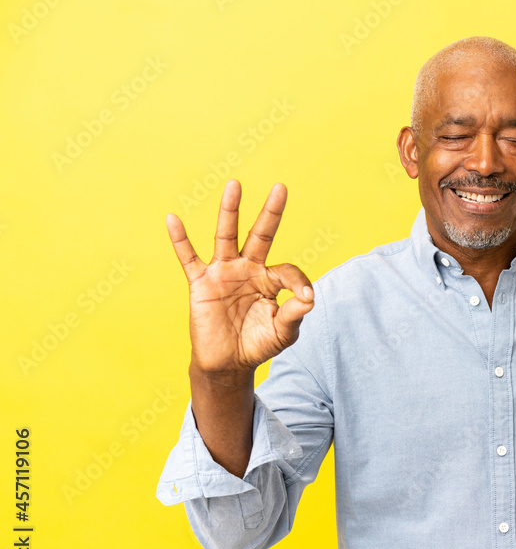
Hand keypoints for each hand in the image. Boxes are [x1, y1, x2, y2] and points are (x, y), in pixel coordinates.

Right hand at [166, 180, 313, 376]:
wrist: (228, 364)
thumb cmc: (258, 345)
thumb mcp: (283, 332)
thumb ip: (294, 313)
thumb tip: (310, 297)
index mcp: (270, 280)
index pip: (287, 270)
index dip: (298, 282)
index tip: (306, 297)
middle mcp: (248, 270)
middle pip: (260, 235)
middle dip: (270, 212)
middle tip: (281, 188)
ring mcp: (223, 273)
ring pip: (226, 236)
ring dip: (230, 211)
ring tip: (235, 185)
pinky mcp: (201, 283)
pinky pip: (188, 258)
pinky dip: (180, 240)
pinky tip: (173, 219)